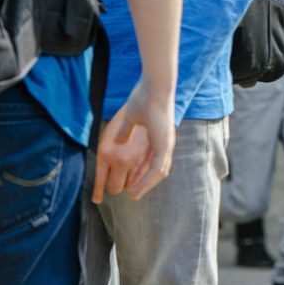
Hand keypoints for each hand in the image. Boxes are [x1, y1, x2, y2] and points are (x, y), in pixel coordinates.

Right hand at [93, 82, 175, 202]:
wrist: (153, 87)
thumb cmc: (143, 97)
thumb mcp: (132, 119)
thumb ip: (126, 131)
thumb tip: (117, 140)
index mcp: (160, 137)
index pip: (153, 160)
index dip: (143, 172)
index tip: (132, 183)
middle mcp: (165, 143)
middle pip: (158, 170)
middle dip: (145, 182)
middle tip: (133, 193)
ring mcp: (166, 144)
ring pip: (157, 173)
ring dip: (145, 186)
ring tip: (132, 196)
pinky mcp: (164, 145)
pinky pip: (156, 169)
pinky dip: (146, 181)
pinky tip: (136, 189)